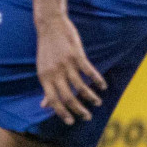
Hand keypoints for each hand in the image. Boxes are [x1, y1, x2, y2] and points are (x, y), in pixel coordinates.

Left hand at [34, 0, 104, 123]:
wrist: (49, 25)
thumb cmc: (46, 50)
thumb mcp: (43, 69)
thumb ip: (46, 87)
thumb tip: (44, 106)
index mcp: (44, 77)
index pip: (52, 100)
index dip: (61, 113)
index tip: (70, 122)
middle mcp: (54, 72)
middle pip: (67, 97)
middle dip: (78, 110)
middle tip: (87, 117)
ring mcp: (65, 64)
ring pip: (80, 86)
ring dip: (90, 97)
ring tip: (98, 102)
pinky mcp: (76, 55)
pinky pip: (89, 71)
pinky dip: (97, 80)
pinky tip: (103, 86)